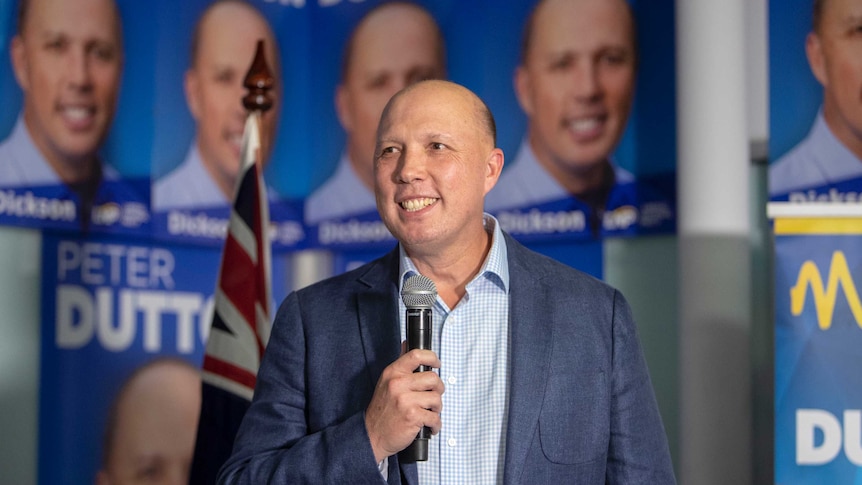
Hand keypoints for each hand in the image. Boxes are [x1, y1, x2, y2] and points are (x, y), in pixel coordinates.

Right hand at [364, 347, 443, 461]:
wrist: (372, 435)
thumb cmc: (382, 410)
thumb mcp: (386, 382)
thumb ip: (400, 365)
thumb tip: (406, 343)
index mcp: (393, 373)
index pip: (416, 355)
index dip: (432, 357)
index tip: (437, 363)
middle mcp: (398, 384)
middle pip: (433, 378)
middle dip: (439, 389)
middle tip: (434, 396)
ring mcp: (405, 400)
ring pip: (436, 398)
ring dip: (437, 408)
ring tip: (430, 412)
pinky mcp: (412, 416)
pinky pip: (435, 417)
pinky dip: (435, 424)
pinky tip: (430, 426)